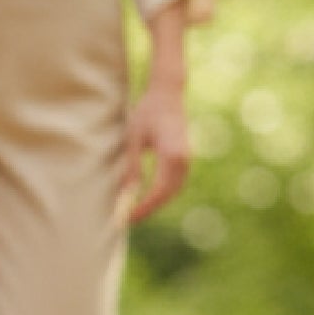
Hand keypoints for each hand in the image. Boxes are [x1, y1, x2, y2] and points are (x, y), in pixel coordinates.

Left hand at [120, 83, 189, 223]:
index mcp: (172, 154)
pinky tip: (147, 199)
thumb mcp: (132, 138)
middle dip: (149, 209)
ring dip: (157, 202)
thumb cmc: (147, 113)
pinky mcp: (185, 157)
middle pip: (168, 194)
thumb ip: (131, 165)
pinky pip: (176, 181)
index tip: (127, 217)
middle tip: (128, 220)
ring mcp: (187, 158)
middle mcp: (184, 158)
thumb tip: (126, 193)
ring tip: (135, 212)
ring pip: (174, 189)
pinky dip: (163, 193)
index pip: (159, 190)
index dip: (144, 207)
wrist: (167, 95)